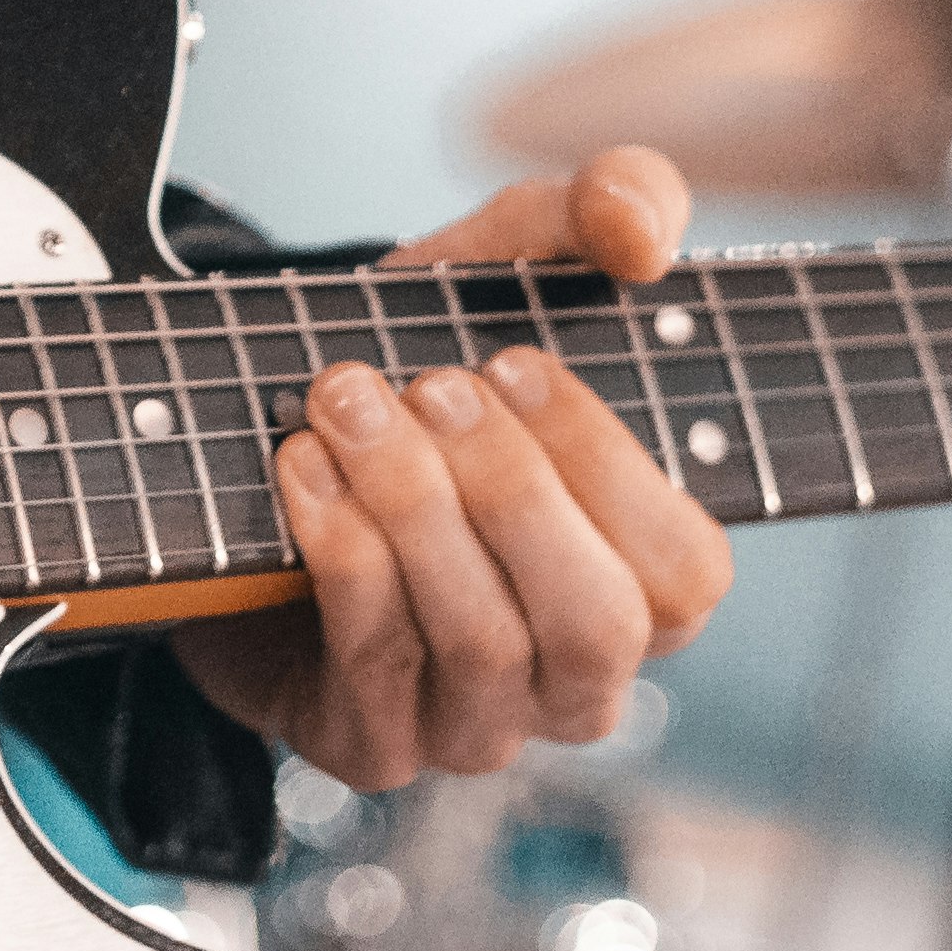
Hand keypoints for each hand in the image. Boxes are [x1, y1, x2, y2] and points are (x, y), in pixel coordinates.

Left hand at [173, 146, 736, 792]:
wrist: (265, 446)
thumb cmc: (428, 365)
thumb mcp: (515, 263)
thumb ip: (608, 206)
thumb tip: (638, 230)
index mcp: (641, 586)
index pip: (686, 575)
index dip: (604, 468)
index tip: (512, 361)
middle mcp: (574, 679)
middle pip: (592, 629)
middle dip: (510, 494)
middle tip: (432, 386)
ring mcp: (474, 725)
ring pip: (480, 646)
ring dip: (410, 506)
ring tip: (345, 402)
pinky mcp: (370, 744)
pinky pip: (373, 663)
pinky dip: (338, 548)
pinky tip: (300, 464)